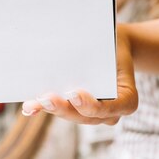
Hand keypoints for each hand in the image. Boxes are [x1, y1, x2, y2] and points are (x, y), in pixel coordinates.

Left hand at [21, 26, 137, 124]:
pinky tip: (31, 106)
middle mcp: (113, 112)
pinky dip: (45, 109)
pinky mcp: (79, 110)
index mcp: (128, 99)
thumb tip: (67, 49)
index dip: (91, 105)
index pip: (111, 108)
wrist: (113, 46)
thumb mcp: (113, 43)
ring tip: (34, 102)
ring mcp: (95, 114)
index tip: (74, 94)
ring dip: (52, 109)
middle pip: (87, 116)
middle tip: (47, 98)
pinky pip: (63, 111)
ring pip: (73, 116)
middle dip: (65, 108)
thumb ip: (97, 51)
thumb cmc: (114, 43)